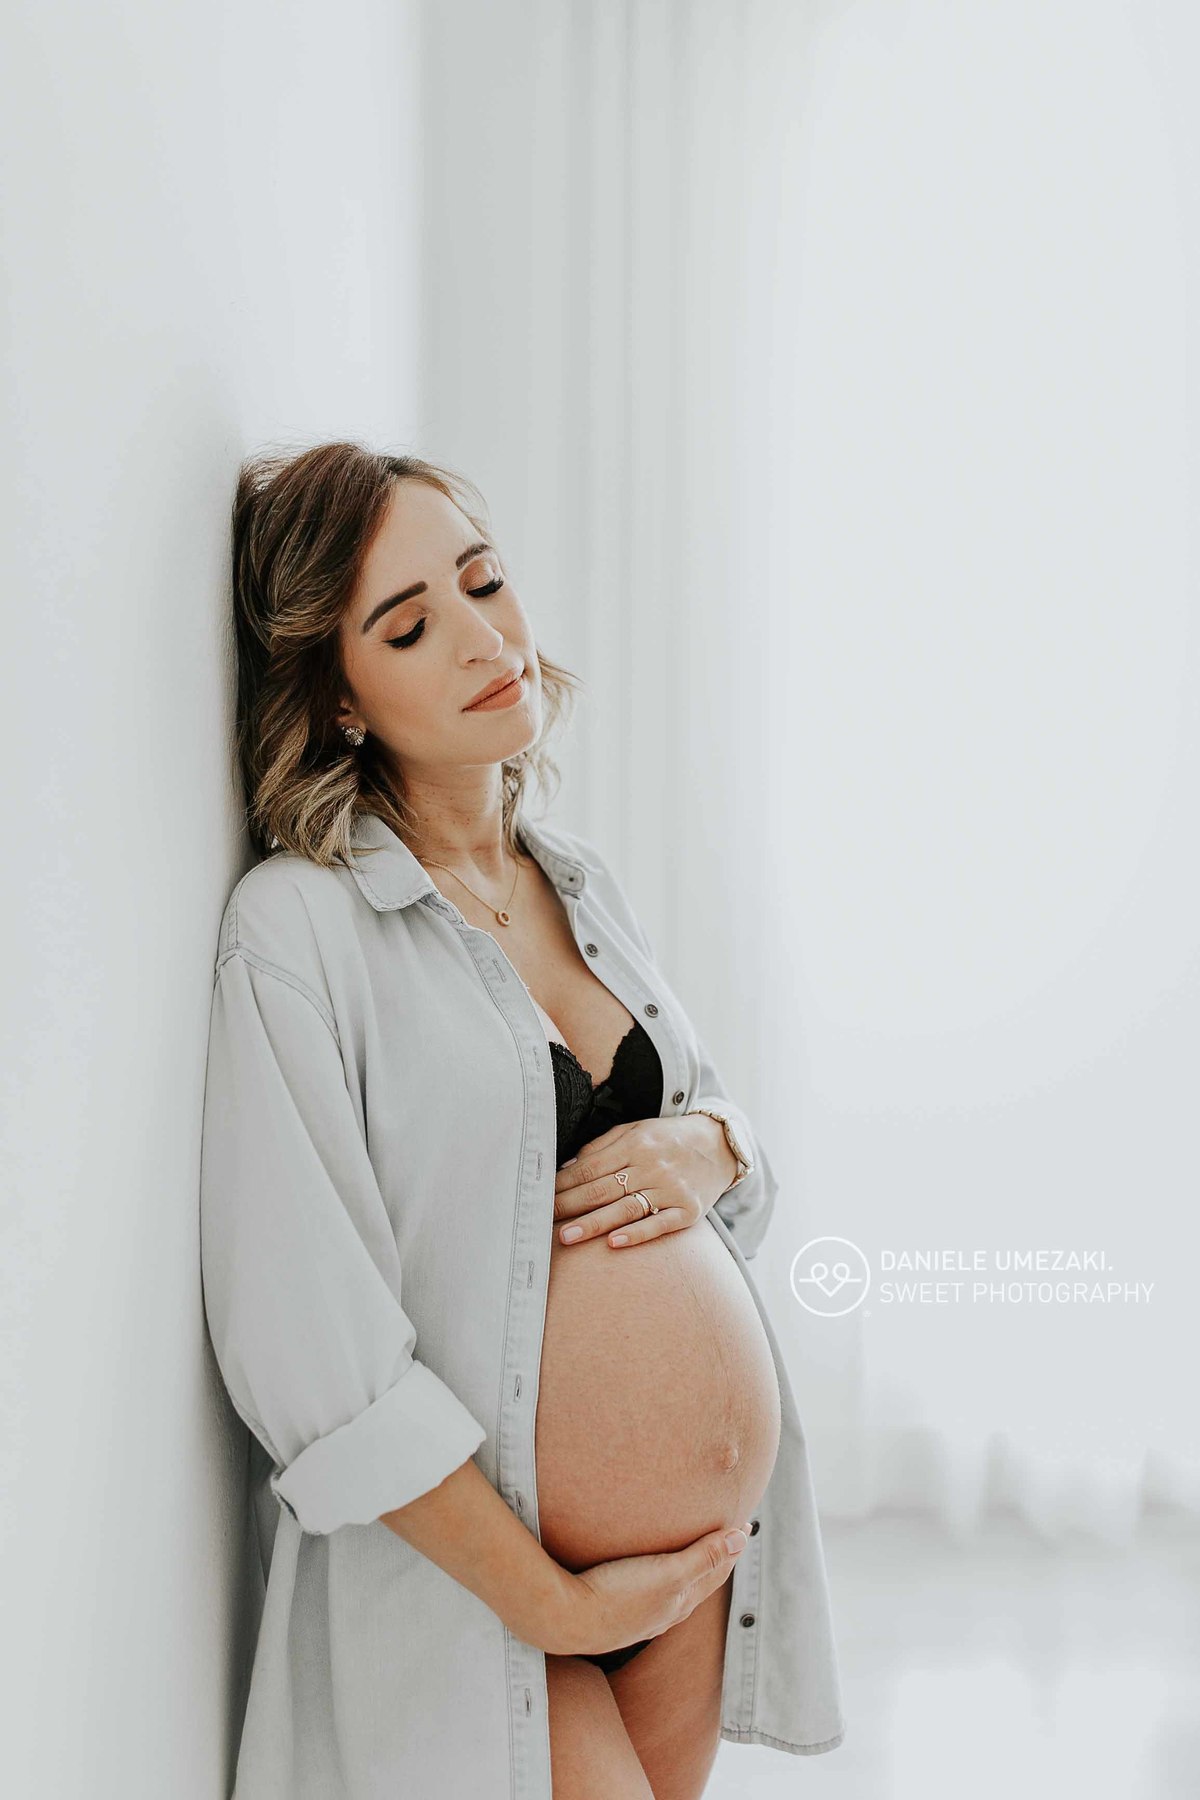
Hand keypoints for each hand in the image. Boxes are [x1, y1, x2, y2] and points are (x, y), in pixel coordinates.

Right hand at [535, 1519, 752, 1656]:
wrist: (565, 1620)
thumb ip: (704, 1557)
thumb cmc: (617, 1595)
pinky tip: (649, 1574)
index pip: (716, 1572)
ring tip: (694, 1552)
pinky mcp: (617, 1612)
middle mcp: (665, 1613)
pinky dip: (664, 1579)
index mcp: (680, 1602)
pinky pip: (652, 1593)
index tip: (744, 1524)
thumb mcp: (667, 1573)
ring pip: (676, 1591)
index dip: (732, 1548)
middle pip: (700, 1583)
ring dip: (691, 1570)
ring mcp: (640, 1616)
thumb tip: (741, 1539)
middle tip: (727, 1535)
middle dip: (716, 1560)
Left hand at [552, 1114, 739, 1249]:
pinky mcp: (688, 1210)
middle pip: (603, 1188)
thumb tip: (567, 1168)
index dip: (564, 1183)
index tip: (541, 1196)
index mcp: (635, 1144)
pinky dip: (637, 1234)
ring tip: (567, 1236)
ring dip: (594, 1223)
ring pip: (626, 1208)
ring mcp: (671, 1189)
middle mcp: (651, 1165)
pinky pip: (660, 1225)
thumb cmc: (668, 1140)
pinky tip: (614, 1243)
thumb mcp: (635, 1131)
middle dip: (570, 1205)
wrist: (720, 1145)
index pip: (591, 1167)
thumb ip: (602, 1148)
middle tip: (543, 1219)